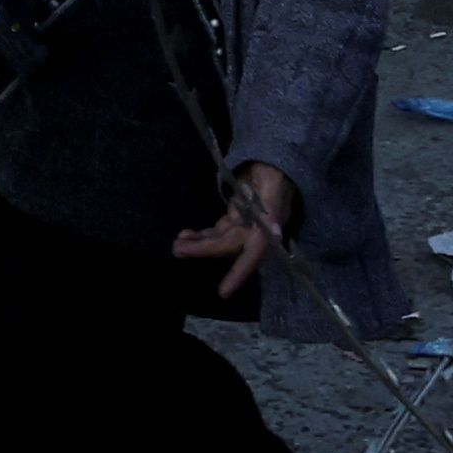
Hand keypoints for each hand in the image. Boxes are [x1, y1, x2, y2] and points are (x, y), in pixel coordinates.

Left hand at [173, 161, 300, 301]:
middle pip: (230, 246)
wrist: (274, 160)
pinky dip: (201, 235)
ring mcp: (246, 225)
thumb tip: (274, 230)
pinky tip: (185, 236)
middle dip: (204, 250)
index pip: (255, 251)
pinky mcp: (236, 219)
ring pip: (220, 241)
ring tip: (177, 246)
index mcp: (270, 222)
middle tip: (178, 249)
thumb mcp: (274, 180)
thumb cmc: (275, 169)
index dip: (241, 272)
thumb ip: (271, 201)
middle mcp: (258, 230)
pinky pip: (217, 232)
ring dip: (199, 245)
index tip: (223, 292)